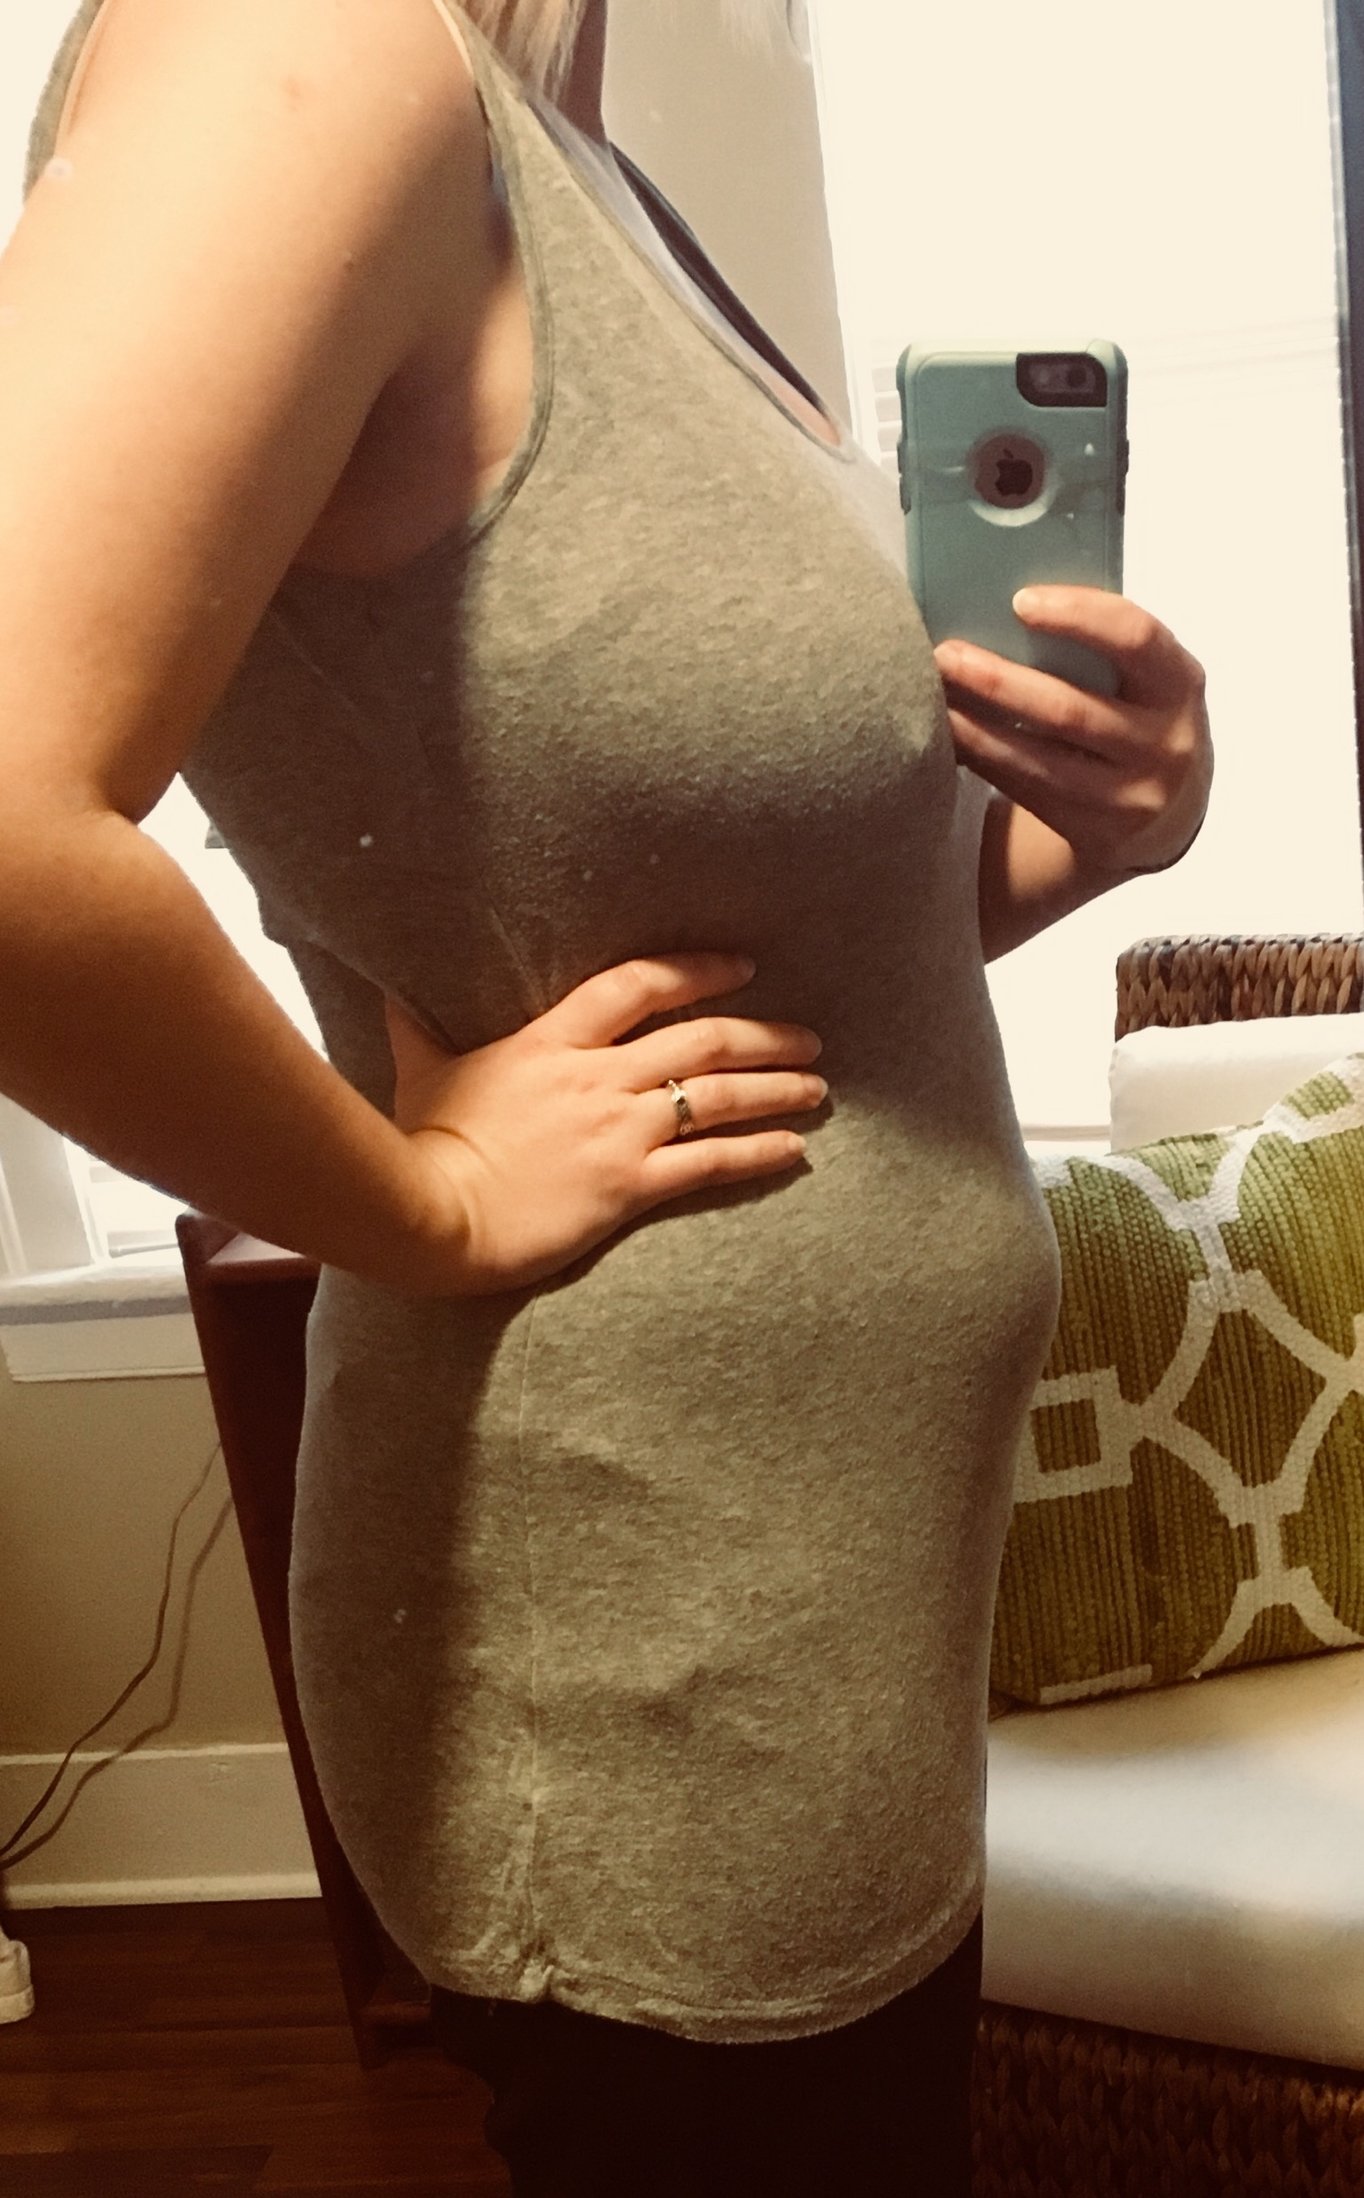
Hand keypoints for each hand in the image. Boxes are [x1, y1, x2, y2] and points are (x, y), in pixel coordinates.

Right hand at [381, 954, 826, 1296]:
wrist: (432, 1215)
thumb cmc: (422, 1144)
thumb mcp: (422, 1072)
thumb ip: (417, 1028)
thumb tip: (390, 993)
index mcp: (553, 1041)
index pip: (639, 986)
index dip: (696, 970)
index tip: (741, 966)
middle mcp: (599, 1078)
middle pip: (701, 1039)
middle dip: (763, 1034)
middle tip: (806, 1036)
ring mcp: (618, 1131)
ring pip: (718, 1096)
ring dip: (776, 1088)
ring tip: (818, 1086)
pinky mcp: (629, 1186)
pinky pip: (711, 1163)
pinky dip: (760, 1152)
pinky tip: (796, 1150)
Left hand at [934, 587, 1213, 878]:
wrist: (1170, 812)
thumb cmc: (1140, 716)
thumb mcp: (1148, 678)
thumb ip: (1103, 645)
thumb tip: (1011, 603)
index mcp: (1180, 682)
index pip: (1137, 637)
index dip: (1080, 615)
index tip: (1020, 601)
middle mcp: (1165, 743)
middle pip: (1069, 709)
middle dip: (999, 680)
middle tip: (944, 654)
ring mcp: (1131, 796)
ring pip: (1038, 760)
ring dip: (975, 728)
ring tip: (933, 697)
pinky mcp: (1097, 832)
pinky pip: (1027, 792)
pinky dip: (983, 760)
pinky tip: (950, 737)